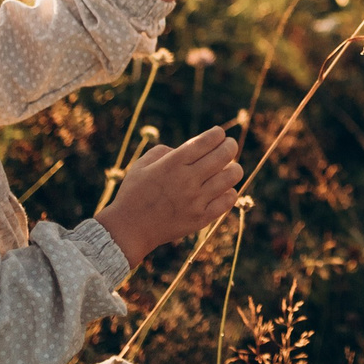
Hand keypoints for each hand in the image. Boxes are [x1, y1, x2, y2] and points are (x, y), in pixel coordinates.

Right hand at [96, 126, 242, 265]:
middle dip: (230, 145)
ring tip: (229, 168)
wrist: (129, 229)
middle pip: (224, 155)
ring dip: (234, 168)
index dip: (217, 134)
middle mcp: (187, 180)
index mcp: (173, 163)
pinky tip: (224, 189)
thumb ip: (164, 151)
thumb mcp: (142, 165)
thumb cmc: (134, 193)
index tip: (219, 133)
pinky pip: (228, 200)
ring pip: (231, 176)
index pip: (206, 141)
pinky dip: (230, 192)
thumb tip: (188, 150)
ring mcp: (196, 200)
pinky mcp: (201, 218)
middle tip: (229, 146)